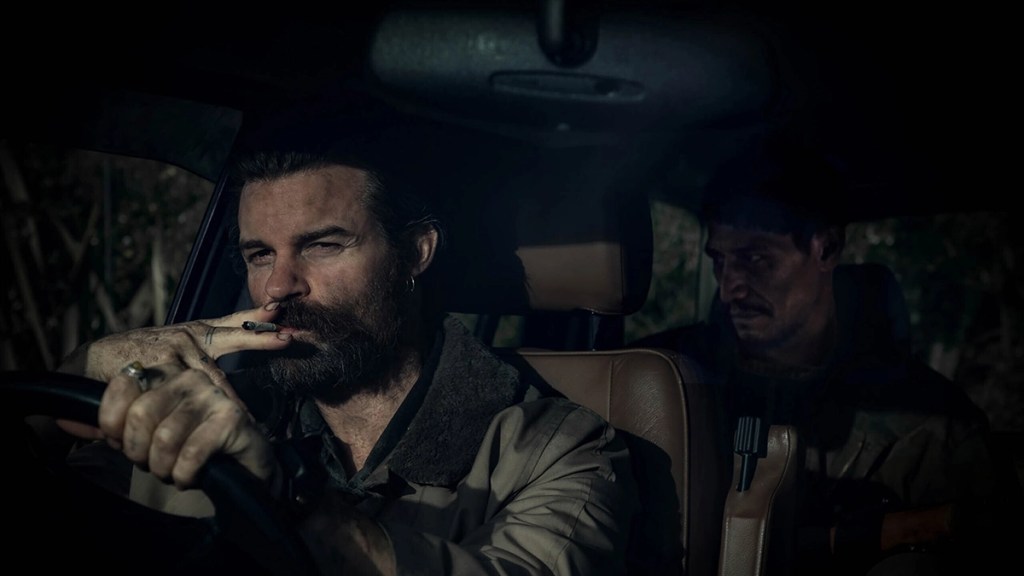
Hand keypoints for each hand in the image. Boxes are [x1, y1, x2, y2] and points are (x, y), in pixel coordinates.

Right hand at [55, 303, 291, 438]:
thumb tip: (229, 384)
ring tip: (255, 402)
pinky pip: (186, 389)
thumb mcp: (172, 352)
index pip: (232, 323)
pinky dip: (200, 404)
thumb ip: (199, 362)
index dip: (258, 318)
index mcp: (195, 333)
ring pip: (213, 374)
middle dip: (262, 338)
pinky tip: (213, 414)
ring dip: (232, 391)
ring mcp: (174, 348)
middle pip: (233, 337)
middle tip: (288, 339)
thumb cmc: (136, 360)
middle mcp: (188, 336)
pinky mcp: (158, 363)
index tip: (279, 310)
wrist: (92, 364)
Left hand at [95, 361, 278, 488]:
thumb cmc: (191, 448)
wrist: (245, 466)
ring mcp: (213, 395)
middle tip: (152, 464)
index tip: (124, 442)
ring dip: (164, 468)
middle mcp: (190, 377)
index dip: (113, 424)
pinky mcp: (232, 418)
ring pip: (164, 437)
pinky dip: (185, 476)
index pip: (122, 386)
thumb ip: (109, 425)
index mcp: (167, 372)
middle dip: (139, 452)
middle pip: (140, 414)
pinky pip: (191, 454)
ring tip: (174, 472)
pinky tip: (193, 477)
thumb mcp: (144, 434)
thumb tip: (62, 418)